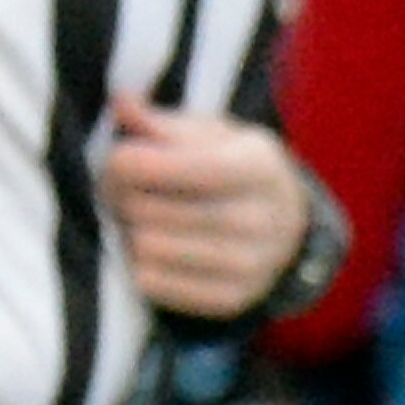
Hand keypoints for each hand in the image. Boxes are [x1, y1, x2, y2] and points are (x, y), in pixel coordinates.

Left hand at [99, 98, 314, 318]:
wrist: (284, 225)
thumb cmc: (231, 168)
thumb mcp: (208, 135)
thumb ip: (160, 123)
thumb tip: (122, 103)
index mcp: (260, 168)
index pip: (185, 167)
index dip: (133, 161)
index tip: (120, 157)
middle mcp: (263, 221)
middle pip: (150, 208)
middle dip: (121, 195)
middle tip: (126, 189)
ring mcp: (251, 266)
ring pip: (147, 247)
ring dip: (130, 230)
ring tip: (142, 218)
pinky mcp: (232, 301)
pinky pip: (151, 283)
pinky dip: (140, 263)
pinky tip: (156, 248)